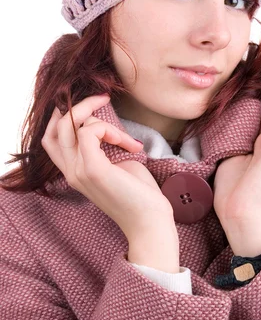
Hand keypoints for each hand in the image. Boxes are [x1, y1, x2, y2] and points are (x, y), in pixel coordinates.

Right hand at [41, 94, 174, 240]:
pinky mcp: (92, 170)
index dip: (64, 117)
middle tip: (103, 98)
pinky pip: (88, 132)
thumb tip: (105, 126)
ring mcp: (78, 172)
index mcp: (74, 172)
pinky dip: (108, 129)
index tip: (93, 107)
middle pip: (55, 128)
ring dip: (102, 121)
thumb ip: (105, 146)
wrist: (151, 221)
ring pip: (71, 125)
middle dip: (79, 106)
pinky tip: (127, 144)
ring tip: (126, 139)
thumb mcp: (118, 164)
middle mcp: (71, 172)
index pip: (51, 139)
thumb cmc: (140, 194)